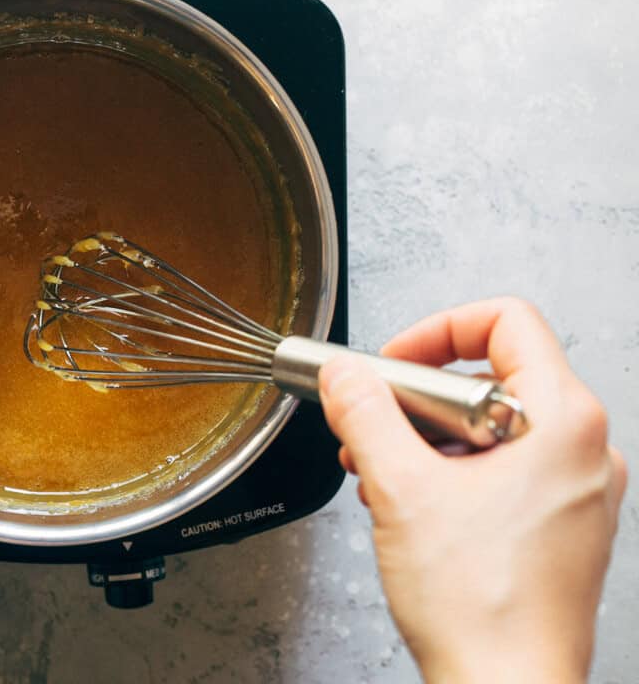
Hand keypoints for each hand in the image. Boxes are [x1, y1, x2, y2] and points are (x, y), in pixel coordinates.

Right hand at [319, 298, 625, 682]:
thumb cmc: (481, 606)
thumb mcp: (400, 487)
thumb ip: (366, 413)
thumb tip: (345, 374)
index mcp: (562, 421)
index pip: (506, 321)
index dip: (436, 330)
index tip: (391, 364)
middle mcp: (583, 450)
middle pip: (492, 374)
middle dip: (416, 396)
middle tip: (373, 423)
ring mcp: (575, 492)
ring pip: (490, 427)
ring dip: (424, 438)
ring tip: (380, 473)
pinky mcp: (558, 526)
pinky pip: (501, 471)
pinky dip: (450, 473)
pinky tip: (408, 506)